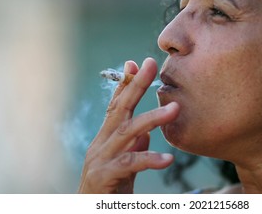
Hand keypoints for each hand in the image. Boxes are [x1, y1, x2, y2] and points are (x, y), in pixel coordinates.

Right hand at [78, 58, 179, 192]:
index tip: (135, 62)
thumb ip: (132, 148)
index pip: (115, 106)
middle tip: (151, 65)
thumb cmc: (108, 190)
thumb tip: (146, 135)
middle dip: (135, 85)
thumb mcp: (122, 166)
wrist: (86, 213)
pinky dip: (149, 159)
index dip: (125, 84)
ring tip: (175, 109)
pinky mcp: (104, 177)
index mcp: (105, 139)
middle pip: (119, 109)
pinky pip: (129, 164)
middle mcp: (100, 145)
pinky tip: (167, 159)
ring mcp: (100, 159)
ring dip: (151, 118)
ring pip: (127, 132)